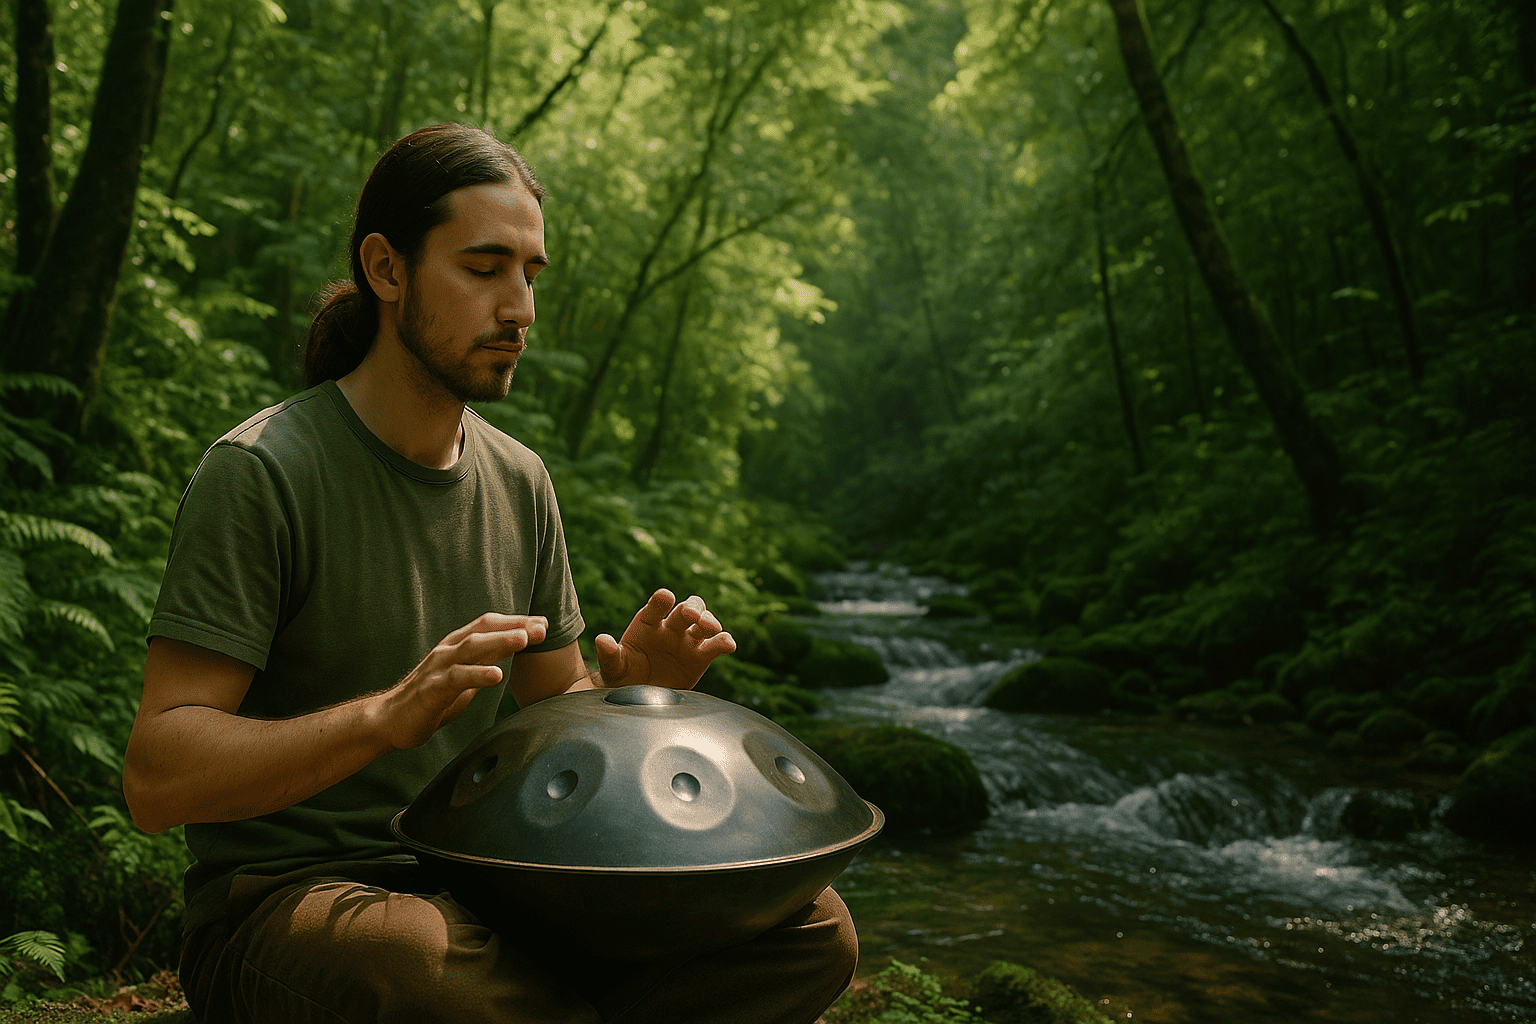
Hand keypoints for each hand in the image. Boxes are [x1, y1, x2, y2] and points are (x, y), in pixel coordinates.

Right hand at [378, 613, 545, 748]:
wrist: (391, 719)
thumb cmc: (431, 697)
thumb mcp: (464, 677)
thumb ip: (483, 663)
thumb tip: (511, 654)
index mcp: (456, 645)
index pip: (490, 625)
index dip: (517, 622)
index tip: (544, 623)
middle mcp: (448, 650)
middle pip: (485, 630)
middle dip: (515, 627)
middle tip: (543, 628)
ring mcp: (438, 667)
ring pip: (472, 648)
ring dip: (500, 642)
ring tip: (524, 640)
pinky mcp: (431, 689)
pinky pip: (457, 678)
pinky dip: (477, 675)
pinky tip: (497, 675)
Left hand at [594, 589, 735, 689]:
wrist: (638, 698)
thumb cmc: (623, 677)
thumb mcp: (614, 668)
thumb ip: (610, 655)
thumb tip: (601, 639)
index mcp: (648, 622)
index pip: (656, 605)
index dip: (661, 600)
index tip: (664, 597)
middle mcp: (670, 627)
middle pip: (686, 608)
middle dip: (691, 608)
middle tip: (691, 615)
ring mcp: (687, 640)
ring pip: (704, 621)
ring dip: (709, 620)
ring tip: (709, 628)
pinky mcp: (701, 657)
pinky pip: (716, 645)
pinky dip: (724, 642)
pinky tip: (728, 645)